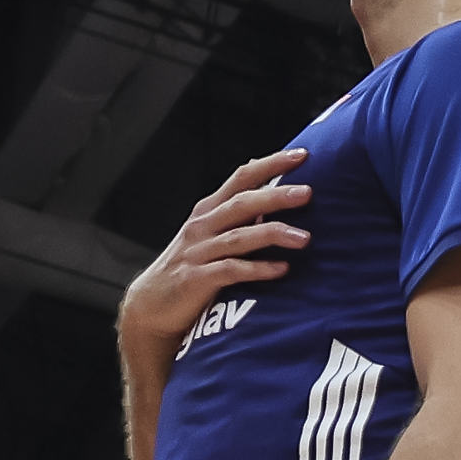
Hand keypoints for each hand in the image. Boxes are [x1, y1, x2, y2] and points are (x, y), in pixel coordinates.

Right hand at [120, 149, 308, 356]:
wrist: (152, 306)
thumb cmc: (193, 266)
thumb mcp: (214, 234)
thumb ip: (241, 214)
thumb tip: (274, 189)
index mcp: (210, 210)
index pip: (241, 178)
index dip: (271, 164)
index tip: (302, 154)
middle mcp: (203, 226)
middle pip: (242, 204)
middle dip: (275, 196)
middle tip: (308, 192)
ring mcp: (199, 252)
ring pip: (239, 237)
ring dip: (272, 235)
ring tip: (304, 238)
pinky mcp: (197, 279)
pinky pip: (230, 271)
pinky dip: (257, 269)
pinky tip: (282, 269)